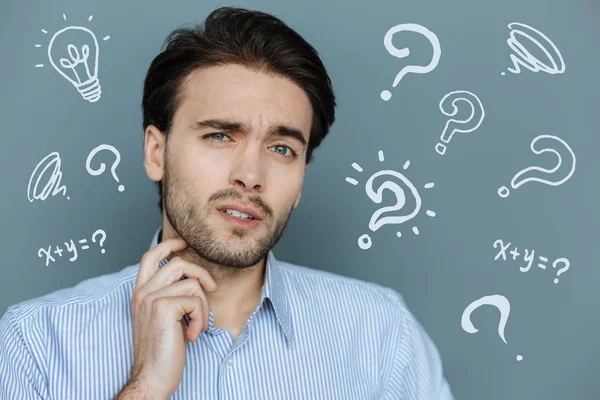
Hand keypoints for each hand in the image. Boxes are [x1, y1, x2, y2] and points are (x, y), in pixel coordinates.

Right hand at [125, 238, 217, 397]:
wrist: (152, 377)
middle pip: (178, 262)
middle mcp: (142, 292)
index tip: (184, 243)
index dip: (169, 244)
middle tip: (212, 290)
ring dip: (202, 305)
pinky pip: (195, 300)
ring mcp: (151, 298)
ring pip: (191, 283)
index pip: (150, 255)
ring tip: (196, 325)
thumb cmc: (162, 351)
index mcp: (140, 293)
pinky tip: (192, 335)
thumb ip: (170, 297)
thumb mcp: (163, 319)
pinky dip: (200, 319)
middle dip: (201, 273)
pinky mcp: (164, 307)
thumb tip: (193, 280)